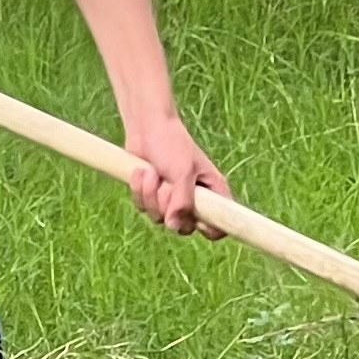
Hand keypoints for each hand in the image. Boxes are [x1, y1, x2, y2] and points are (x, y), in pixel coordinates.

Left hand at [120, 108, 226, 233]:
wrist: (146, 128)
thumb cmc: (172, 145)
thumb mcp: (183, 172)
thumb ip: (182, 202)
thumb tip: (174, 227)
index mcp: (212, 192)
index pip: (219, 225)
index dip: (210, 229)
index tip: (195, 220)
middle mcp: (194, 200)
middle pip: (183, 226)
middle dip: (168, 206)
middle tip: (167, 185)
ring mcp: (172, 200)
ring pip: (159, 218)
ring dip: (151, 194)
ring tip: (153, 172)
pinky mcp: (152, 197)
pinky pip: (143, 208)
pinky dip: (139, 190)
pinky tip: (142, 171)